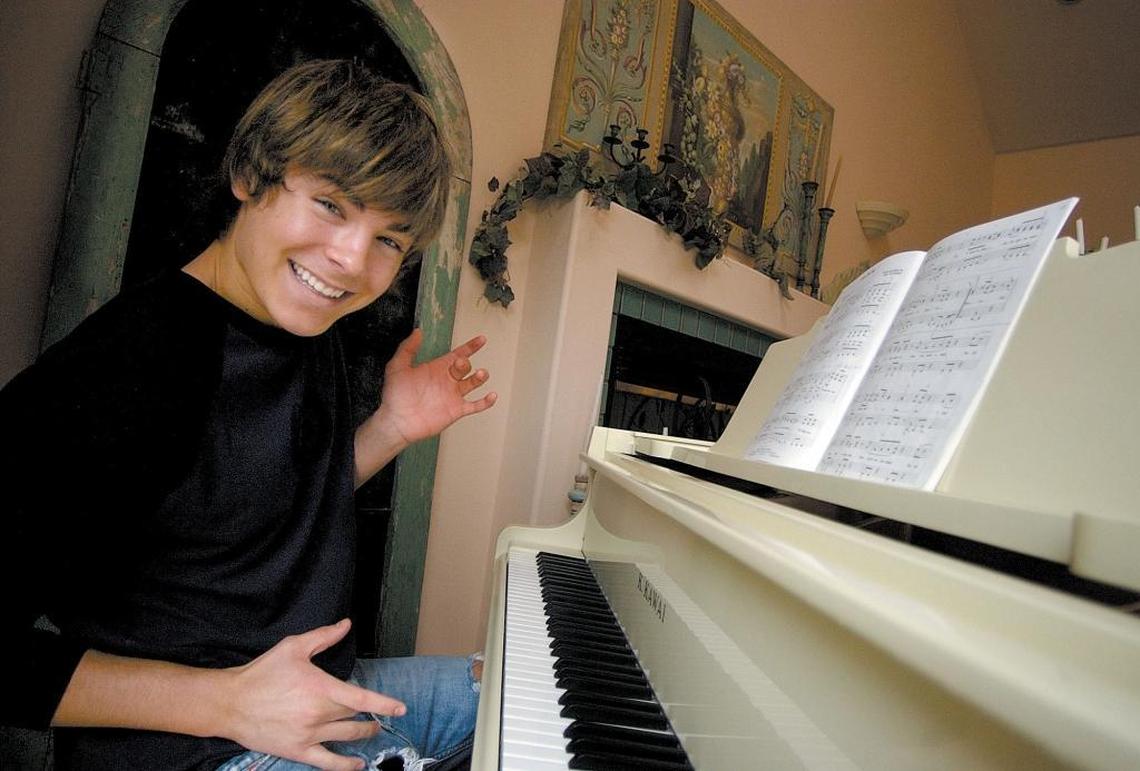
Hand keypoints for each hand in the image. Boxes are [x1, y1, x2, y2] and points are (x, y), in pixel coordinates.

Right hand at [223, 619, 403, 770]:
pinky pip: (328, 763)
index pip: (362, 699)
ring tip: (371, 732)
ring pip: (347, 738)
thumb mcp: (294, 647)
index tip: (400, 708)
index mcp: (321, 688)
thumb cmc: (262, 673)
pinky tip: (358, 764)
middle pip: (355, 717)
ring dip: (363, 735)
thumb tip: (346, 625)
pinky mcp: (298, 751)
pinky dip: (346, 766)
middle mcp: (319, 714)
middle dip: (369, 716)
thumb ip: (323, 636)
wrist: (231, 703)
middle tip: (376, 715)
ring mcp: (309, 736)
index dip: (384, 704)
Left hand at [377, 328, 496, 447]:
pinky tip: (492, 395)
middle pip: (465, 366)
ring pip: (473, 383)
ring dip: (479, 377)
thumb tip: (417, 331)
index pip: (458, 353)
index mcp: (437, 368)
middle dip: (465, 363)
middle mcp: (447, 380)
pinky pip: (475, 405)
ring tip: (479, 374)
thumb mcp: (398, 366)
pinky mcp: (456, 410)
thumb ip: (408, 348)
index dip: (470, 346)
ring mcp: (453, 396)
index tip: (481, 339)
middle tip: (459, 364)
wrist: (397, 421)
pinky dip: (486, 402)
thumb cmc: (395, 395)